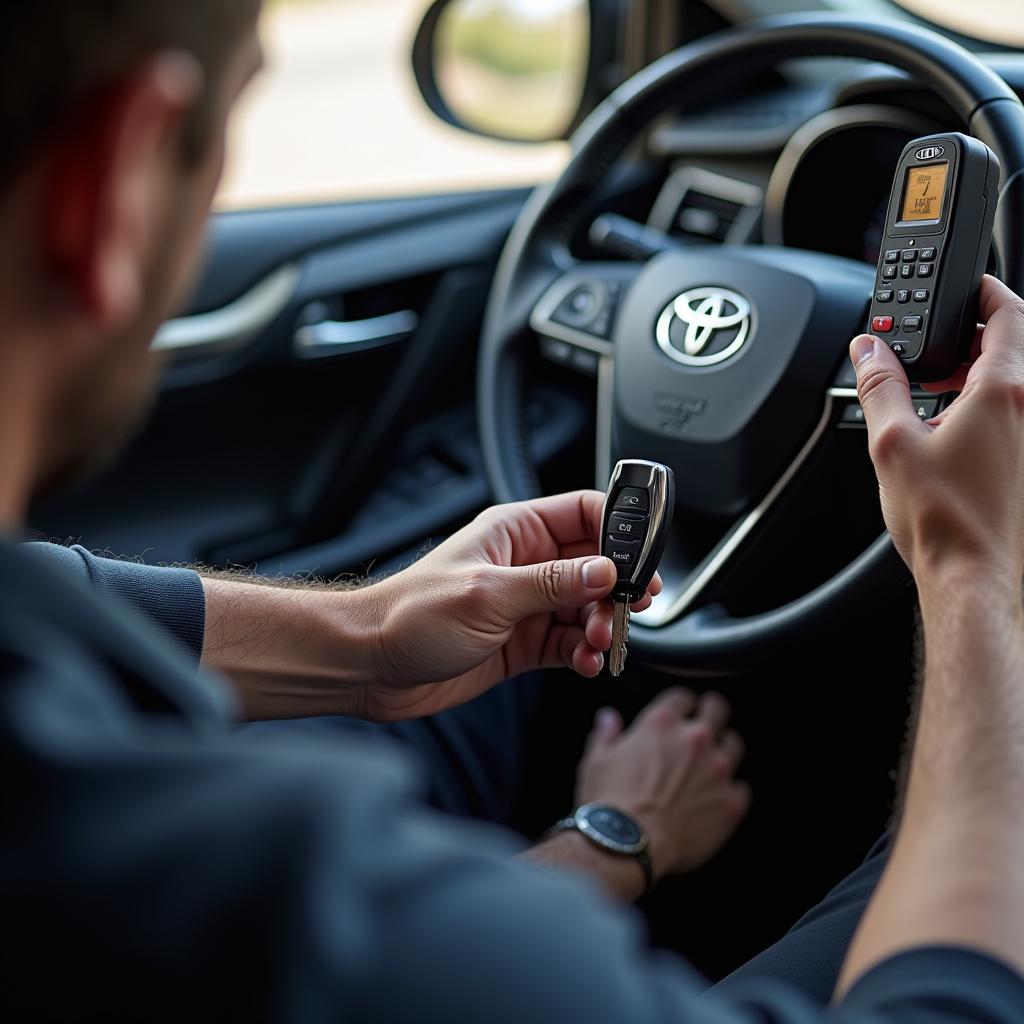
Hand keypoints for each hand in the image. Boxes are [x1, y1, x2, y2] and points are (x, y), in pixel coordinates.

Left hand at [355, 491, 661, 720]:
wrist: (371, 666)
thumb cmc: (410, 615)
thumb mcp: (489, 593)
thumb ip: (553, 583)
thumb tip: (606, 571)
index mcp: (516, 532)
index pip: (584, 513)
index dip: (619, 531)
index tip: (642, 558)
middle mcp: (526, 564)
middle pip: (596, 565)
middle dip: (617, 588)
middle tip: (629, 607)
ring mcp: (526, 605)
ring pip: (587, 608)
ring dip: (602, 625)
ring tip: (599, 640)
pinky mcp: (523, 643)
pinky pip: (570, 644)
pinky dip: (584, 653)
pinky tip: (584, 662)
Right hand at [574, 688, 749, 879]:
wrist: (628, 845)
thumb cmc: (607, 802)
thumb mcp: (596, 762)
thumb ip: (606, 735)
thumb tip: (608, 718)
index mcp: (662, 723)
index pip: (681, 697)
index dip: (681, 703)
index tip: (680, 711)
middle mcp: (695, 739)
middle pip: (716, 710)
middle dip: (711, 710)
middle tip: (708, 717)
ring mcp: (717, 770)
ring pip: (733, 745)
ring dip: (723, 748)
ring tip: (714, 760)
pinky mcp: (730, 802)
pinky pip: (740, 788)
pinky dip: (730, 790)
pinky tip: (717, 797)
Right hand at [850, 276, 1023, 589]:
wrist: (974, 579)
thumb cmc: (944, 521)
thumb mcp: (892, 442)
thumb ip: (879, 386)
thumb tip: (867, 351)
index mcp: (1004, 390)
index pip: (1008, 311)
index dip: (983, 291)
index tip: (964, 287)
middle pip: (1011, 345)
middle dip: (969, 338)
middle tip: (932, 348)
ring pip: (1011, 382)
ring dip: (974, 374)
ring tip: (933, 393)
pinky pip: (1013, 414)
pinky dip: (984, 406)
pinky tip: (948, 431)